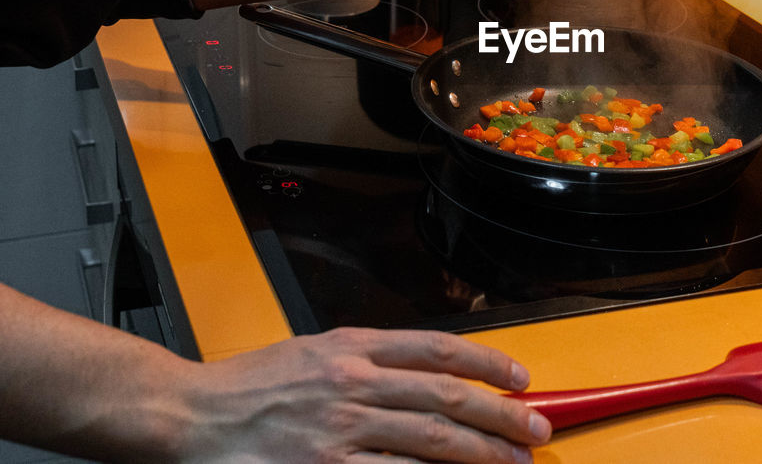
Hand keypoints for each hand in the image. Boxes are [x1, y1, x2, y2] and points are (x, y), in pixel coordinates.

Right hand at [177, 327, 550, 462]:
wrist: (187, 417)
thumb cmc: (248, 387)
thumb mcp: (314, 352)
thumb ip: (370, 359)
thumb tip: (431, 374)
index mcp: (353, 347)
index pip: (440, 349)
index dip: (490, 364)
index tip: (521, 378)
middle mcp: (353, 383)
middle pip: (447, 398)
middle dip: (501, 416)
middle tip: (535, 431)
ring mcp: (340, 431)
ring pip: (431, 440)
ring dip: (481, 454)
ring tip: (513, 463)